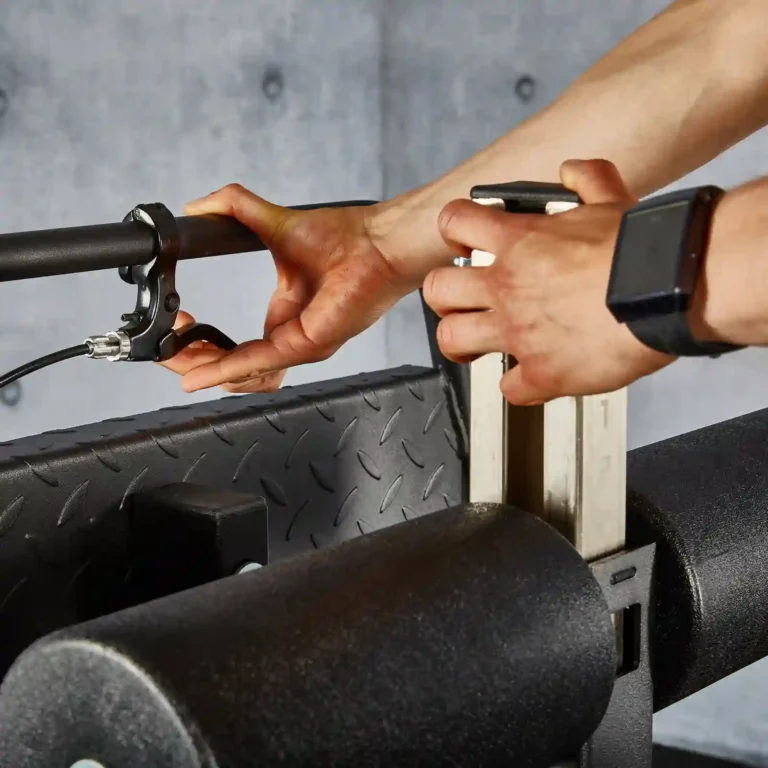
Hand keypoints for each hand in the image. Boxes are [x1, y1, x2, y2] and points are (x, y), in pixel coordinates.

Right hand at [161, 186, 413, 392]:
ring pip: (240, 376)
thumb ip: (234, 210)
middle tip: (166, 350)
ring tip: (175, 354)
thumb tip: (197, 205)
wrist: (380, 241)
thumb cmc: (346, 238)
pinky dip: (223, 369)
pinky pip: (256, 364)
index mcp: (284, 319)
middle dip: (192, 363)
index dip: (200, 344)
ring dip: (202, 368)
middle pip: (232, 370)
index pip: (235, 349)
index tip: (177, 326)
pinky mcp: (306, 344)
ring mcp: (299, 346)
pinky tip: (197, 372)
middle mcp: (290, 339)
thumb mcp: (275, 225)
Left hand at [423, 159, 673, 404]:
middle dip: (445, 296)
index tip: (465, 242)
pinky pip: (509, 389)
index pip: (454, 222)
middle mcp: (508, 288)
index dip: (454, 231)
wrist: (667, 291)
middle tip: (463, 301)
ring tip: (477, 344)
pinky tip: (533, 377)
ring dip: (462, 342)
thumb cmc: (640, 251)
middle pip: (438, 290)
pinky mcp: (542, 373)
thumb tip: (573, 170)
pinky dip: (519, 386)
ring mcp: (518, 333)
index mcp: (519, 243)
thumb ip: (587, 180)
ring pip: (452, 340)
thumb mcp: (612, 199)